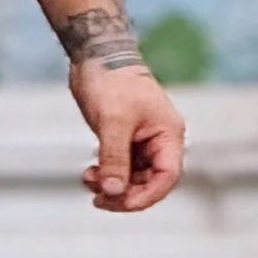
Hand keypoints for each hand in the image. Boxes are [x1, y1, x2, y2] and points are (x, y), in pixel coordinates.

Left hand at [70, 59, 184, 212]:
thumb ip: (115, 159)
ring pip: (133, 179)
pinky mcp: (125, 140)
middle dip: (125, 194)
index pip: (167, 177)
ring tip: (89, 179)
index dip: (146, 196)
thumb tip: (114, 192)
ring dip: (112, 186)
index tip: (120, 202)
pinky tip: (89, 173)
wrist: (96, 55)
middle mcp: (160, 141)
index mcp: (168, 135)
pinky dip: (106, 176)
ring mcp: (142, 142)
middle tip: (99, 199)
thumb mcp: (113, 122)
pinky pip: (120, 169)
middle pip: (150, 183)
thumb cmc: (111, 81)